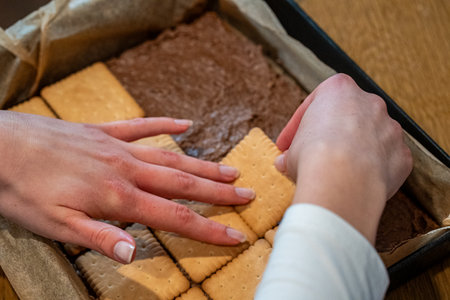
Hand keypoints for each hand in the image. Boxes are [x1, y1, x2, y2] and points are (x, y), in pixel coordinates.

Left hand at [0, 112, 253, 262]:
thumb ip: (98, 237)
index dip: (208, 229)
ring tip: (230, 171)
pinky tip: (185, 125)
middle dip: (219, 193)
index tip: (236, 235)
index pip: (175, 217)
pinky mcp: (103, 133)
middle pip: (183, 183)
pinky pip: (141, 127)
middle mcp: (126, 169)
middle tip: (248, 194)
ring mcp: (116, 147)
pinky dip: (165, 125)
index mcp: (118, 197)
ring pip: (170, 157)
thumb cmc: (21, 188)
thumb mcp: (54, 225)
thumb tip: (133, 252)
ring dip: (203, 165)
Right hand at [274, 74, 412, 243]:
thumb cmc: (314, 156)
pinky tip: (356, 182)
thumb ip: (294, 150)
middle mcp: (369, 102)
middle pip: (347, 117)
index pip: (315, 103)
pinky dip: (372, 169)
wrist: (342, 180)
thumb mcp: (291, 149)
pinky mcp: (401, 154)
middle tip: (312, 157)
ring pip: (370, 137)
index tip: (287, 146)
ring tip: (335, 173)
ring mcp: (390, 127)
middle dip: (330, 136)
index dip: (298, 127)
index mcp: (339, 90)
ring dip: (354, 152)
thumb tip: (288, 162)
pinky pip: (385, 160)